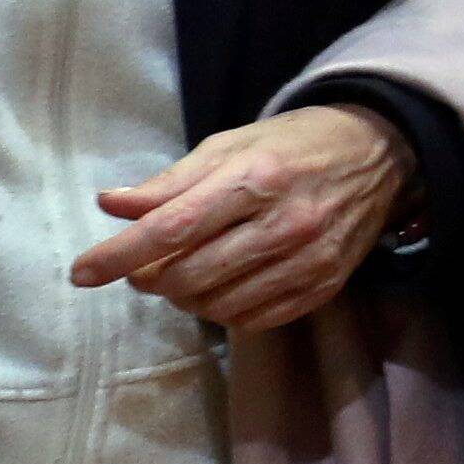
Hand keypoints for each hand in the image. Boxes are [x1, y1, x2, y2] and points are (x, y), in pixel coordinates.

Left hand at [77, 101, 418, 333]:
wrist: (381, 156)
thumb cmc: (293, 145)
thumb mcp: (230, 146)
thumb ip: (170, 181)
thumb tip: (111, 205)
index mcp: (255, 178)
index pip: (173, 227)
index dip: (121, 253)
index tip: (82, 272)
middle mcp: (285, 223)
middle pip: (190, 274)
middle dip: (150, 278)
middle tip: (143, 267)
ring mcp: (309, 260)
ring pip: (219, 304)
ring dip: (184, 297)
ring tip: (182, 275)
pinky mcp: (324, 286)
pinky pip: (254, 319)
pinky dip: (222, 310)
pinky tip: (219, 288)